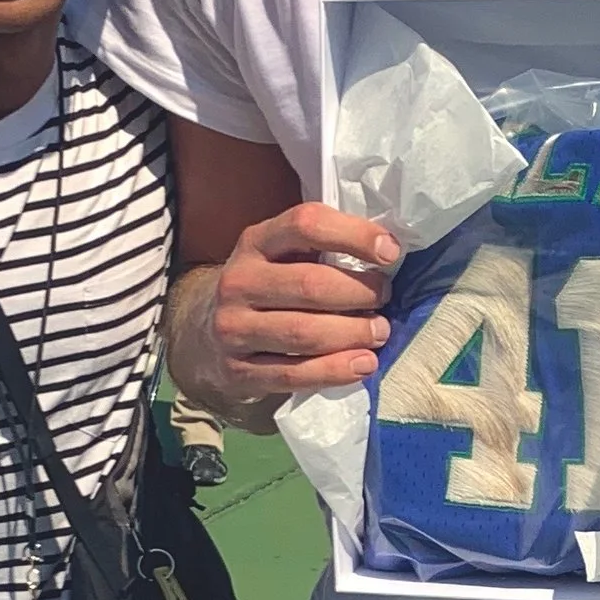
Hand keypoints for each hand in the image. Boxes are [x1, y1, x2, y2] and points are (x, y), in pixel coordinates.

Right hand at [199, 205, 399, 397]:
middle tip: (385, 299)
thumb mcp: (281, 255)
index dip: (354, 235)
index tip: (392, 252)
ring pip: (304, 333)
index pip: (306, 225)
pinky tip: (363, 365)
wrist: (207, 332)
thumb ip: (322, 248)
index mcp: (255, 242)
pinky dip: (335, 371)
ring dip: (352, 334)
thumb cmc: (266, 288)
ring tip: (379, 333)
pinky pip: (294, 374)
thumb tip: (389, 253)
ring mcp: (232, 328)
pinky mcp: (236, 371)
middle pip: (310, 285)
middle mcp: (238, 281)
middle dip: (360, 293)